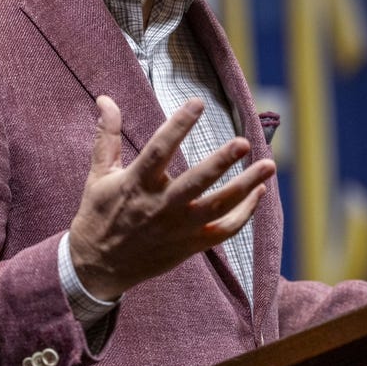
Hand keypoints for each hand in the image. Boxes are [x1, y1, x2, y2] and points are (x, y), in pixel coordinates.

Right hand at [68, 96, 275, 300]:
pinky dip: (245, 214)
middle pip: (196, 183)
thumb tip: (105, 98)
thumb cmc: (100, 214)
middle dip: (221, 162)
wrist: (97, 267)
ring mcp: (178, 228)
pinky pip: (224, 230)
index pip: (160, 150)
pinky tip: (259, 191)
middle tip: (244, 142)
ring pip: (218, 207)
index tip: (198, 102)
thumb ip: (107, 135)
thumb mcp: (99, 174)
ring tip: (269, 165)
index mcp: (136, 184)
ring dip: (246, 186)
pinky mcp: (190, 245)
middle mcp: (160, 206)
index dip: (178, 126)